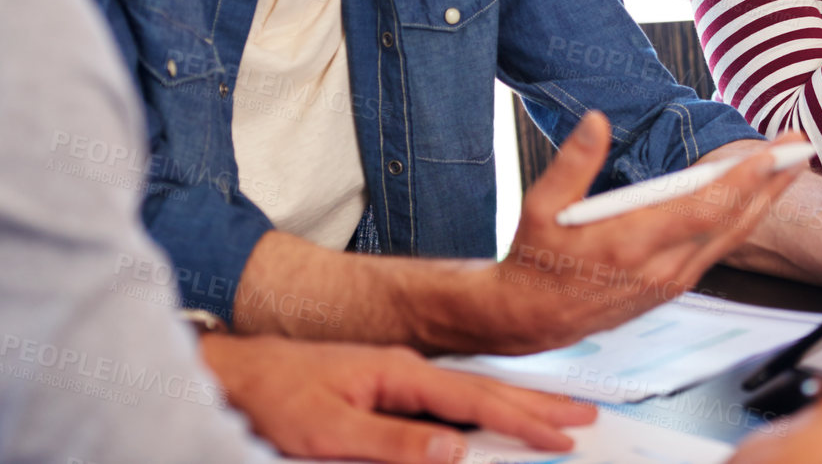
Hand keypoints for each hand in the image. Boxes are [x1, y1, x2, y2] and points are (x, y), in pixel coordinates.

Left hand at [199, 333, 594, 462]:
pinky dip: (483, 412)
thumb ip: (392, 442)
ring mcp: (399, 379)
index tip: (562, 435)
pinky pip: (447, 404)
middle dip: (538, 406)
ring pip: (471, 396)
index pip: (474, 400)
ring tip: (558, 416)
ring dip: (517, 407)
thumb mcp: (327, 432)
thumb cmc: (275, 399)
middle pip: (485, 390)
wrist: (235, 374)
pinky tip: (496, 420)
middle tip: (586, 418)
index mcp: (399, 373)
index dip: (522, 420)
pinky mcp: (387, 392)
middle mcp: (407, 370)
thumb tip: (455, 450)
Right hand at [472, 113, 806, 353]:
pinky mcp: (675, 283)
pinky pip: (720, 246)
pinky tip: (758, 195)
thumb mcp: (540, 206)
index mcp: (630, 243)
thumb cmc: (539, 261)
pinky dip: (745, 217)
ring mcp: (672, 278)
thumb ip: (574, 161)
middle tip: (800, 145)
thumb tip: (596, 122)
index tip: (771, 157)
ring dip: (766, 198)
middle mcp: (661, 266)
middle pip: (732, 221)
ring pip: (733, 235)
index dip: (741, 182)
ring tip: (790, 162)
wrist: (535, 317)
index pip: (700, 210)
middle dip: (772, 182)